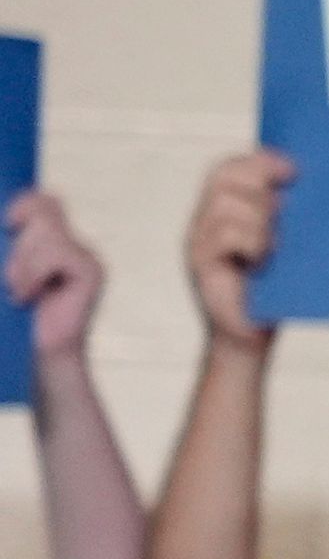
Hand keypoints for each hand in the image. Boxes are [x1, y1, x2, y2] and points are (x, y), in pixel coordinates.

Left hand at [3, 190, 103, 360]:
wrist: (39, 357)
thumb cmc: (15, 317)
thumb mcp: (8, 273)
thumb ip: (11, 248)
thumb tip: (3, 225)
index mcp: (54, 243)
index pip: (44, 201)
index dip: (23, 205)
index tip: (6, 227)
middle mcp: (75, 246)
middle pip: (44, 208)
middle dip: (20, 239)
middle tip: (10, 277)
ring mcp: (86, 258)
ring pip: (47, 230)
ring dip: (22, 261)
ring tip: (16, 290)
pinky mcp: (91, 272)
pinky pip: (55, 253)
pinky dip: (32, 272)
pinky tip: (26, 295)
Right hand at [185, 149, 291, 346]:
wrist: (249, 342)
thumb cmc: (271, 295)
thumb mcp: (285, 252)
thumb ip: (288, 222)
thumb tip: (317, 192)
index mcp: (224, 211)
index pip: (230, 168)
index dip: (259, 161)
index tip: (294, 168)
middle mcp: (206, 220)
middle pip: (225, 178)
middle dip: (260, 181)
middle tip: (287, 205)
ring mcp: (198, 239)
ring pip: (227, 204)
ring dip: (260, 217)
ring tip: (278, 245)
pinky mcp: (200, 262)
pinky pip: (225, 234)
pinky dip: (252, 240)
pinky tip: (265, 258)